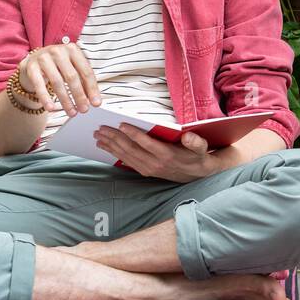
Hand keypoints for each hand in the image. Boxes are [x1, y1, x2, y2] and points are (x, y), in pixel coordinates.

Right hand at [17, 42, 101, 116]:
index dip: (92, 88)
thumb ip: (83, 81)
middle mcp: (58, 51)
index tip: (96, 103)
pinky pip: (39, 85)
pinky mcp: (31, 66)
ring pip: (57, 82)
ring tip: (71, 112)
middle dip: (79, 96)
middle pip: (72, 77)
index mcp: (72, 49)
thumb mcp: (72, 68)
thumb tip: (93, 99)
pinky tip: (51, 108)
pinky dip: (45, 98)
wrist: (33, 60)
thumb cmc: (57, 66)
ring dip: (65, 100)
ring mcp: (43, 57)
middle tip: (84, 109)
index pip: (86, 71)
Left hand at [93, 124, 228, 182]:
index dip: (133, 133)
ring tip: (98, 136)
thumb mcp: (202, 149)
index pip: (146, 143)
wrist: (198, 175)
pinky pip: (126, 162)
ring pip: (125, 156)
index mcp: (166, 155)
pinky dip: (114, 154)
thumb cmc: (198, 156)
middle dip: (114, 138)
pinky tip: (106, 147)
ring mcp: (148, 169)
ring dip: (110, 146)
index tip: (121, 124)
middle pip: (131, 149)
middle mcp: (155, 163)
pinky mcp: (145, 171)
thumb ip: (196, 142)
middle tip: (100, 128)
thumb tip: (189, 136)